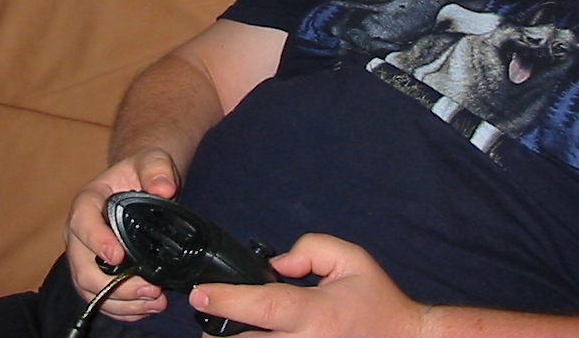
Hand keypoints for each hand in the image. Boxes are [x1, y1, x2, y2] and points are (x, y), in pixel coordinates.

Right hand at [62, 147, 180, 320]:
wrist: (139, 186)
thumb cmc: (142, 173)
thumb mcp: (152, 160)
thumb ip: (158, 169)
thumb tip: (164, 189)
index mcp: (87, 201)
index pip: (82, 222)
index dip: (96, 241)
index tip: (118, 256)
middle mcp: (79, 233)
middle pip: (82, 267)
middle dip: (113, 285)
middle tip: (149, 288)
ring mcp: (86, 257)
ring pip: (90, 290)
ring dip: (121, 302)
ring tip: (155, 301)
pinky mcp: (97, 275)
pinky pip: (101, 301)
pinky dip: (123, 310)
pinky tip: (147, 308)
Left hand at [189, 234, 429, 337]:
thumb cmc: (378, 302)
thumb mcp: (350, 259)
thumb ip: (310, 250)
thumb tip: (276, 264)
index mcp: (316, 313)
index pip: (261, 307)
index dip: (225, 301)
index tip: (200, 295)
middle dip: (218, 327)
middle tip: (207, 311)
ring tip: (224, 328)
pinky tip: (252, 334)